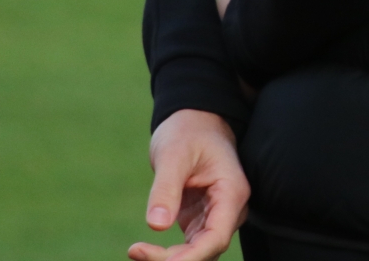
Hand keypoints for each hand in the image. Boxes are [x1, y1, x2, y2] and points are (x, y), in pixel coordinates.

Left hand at [129, 109, 248, 260]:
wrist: (193, 121)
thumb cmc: (187, 131)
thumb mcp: (173, 154)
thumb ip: (166, 189)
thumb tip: (156, 226)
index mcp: (231, 192)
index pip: (216, 237)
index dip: (191, 256)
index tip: (160, 260)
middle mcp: (229, 210)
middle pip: (207, 250)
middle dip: (174, 259)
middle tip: (136, 251)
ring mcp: (216, 216)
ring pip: (198, 252)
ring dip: (169, 259)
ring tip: (136, 251)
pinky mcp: (200, 220)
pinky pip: (188, 247)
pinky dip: (166, 253)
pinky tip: (141, 250)